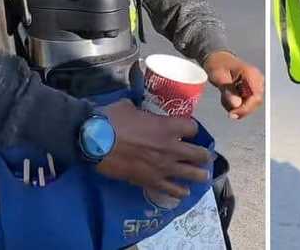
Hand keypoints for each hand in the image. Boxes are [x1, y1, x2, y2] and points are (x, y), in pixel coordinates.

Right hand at [96, 99, 210, 198]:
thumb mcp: (130, 107)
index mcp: (168, 126)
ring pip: (191, 173)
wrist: (95, 141)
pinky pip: (172, 189)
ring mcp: (163, 166)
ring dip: (199, 174)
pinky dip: (179, 191)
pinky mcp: (151, 180)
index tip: (188, 131)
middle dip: (203, 155)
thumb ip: (141, 110)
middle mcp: (172, 147)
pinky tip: (184, 193)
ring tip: (203, 176)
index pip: (193, 128)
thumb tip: (137, 108)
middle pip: (199, 153)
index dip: (191, 129)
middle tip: (204, 156)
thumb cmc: (112, 120)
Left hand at [203, 50, 263, 118]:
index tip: (232, 113)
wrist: (218, 60)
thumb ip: (228, 90)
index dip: (246, 108)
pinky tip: (228, 96)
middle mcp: (257, 80)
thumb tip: (236, 105)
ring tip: (224, 96)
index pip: (256, 97)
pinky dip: (236, 104)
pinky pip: (247, 103)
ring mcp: (256, 85)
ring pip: (250, 105)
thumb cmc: (218, 65)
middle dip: (240, 108)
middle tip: (225, 104)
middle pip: (255, 103)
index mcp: (251, 74)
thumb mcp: (219, 77)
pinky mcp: (252, 90)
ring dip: (236, 106)